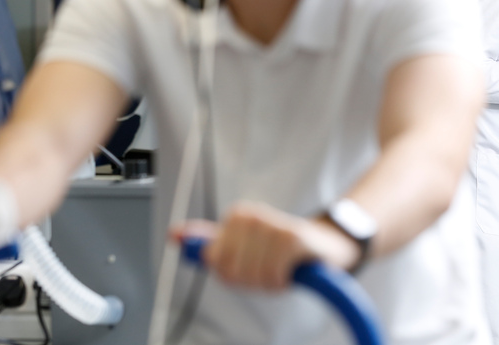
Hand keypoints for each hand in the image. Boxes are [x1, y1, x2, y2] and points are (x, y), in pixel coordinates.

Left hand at [170, 202, 358, 289]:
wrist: (326, 246)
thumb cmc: (281, 250)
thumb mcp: (242, 244)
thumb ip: (208, 240)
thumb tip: (173, 234)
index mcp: (237, 216)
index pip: (215, 262)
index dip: (234, 274)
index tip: (252, 265)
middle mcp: (252, 215)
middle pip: (232, 271)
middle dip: (250, 280)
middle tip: (268, 270)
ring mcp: (272, 224)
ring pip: (252, 275)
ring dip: (268, 282)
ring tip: (281, 269)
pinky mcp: (291, 237)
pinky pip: (272, 276)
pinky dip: (281, 281)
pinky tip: (291, 271)